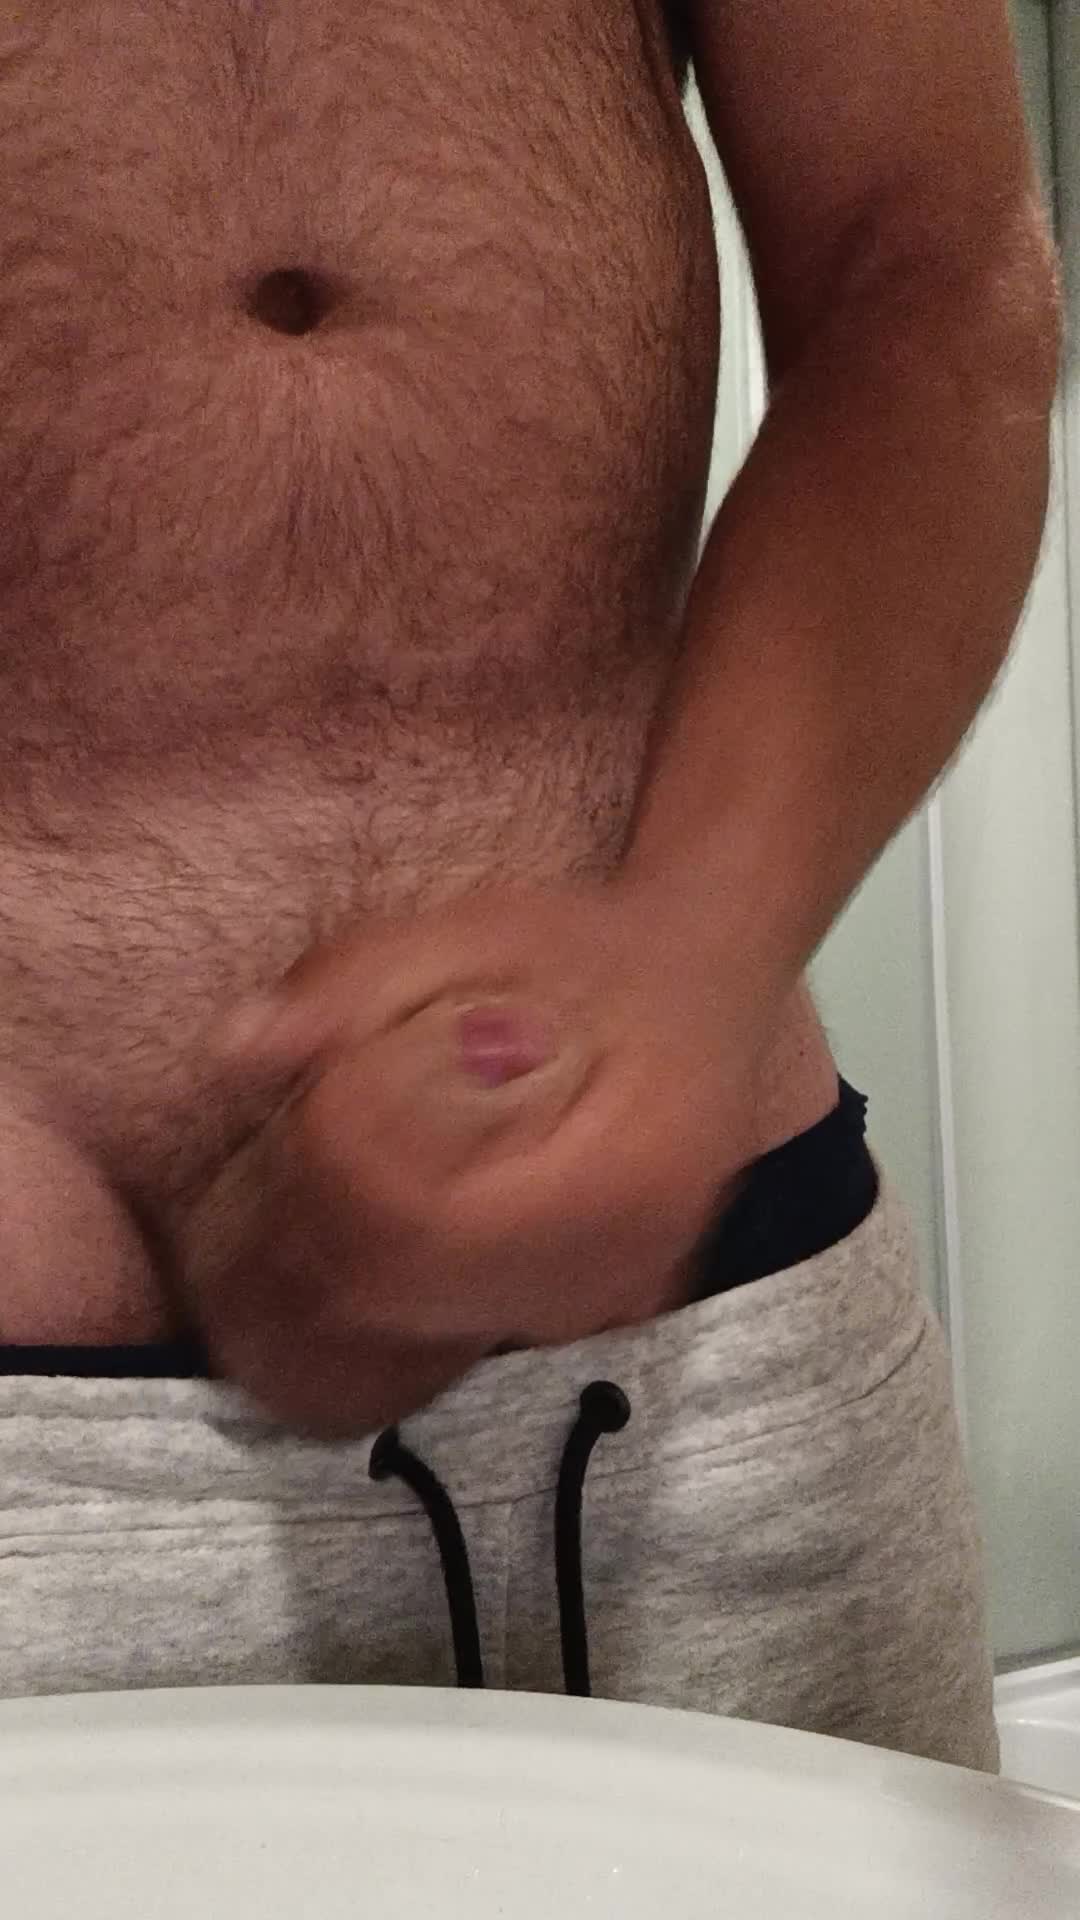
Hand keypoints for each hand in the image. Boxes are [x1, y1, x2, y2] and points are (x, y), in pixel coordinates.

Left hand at [185, 880, 786, 1434]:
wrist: (704, 976)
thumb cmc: (591, 949)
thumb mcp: (477, 927)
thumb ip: (360, 983)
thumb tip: (236, 1047)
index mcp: (622, 1169)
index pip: (429, 1223)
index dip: (346, 1168)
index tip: (328, 1090)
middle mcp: (627, 1259)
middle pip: (414, 1290)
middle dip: (331, 1223)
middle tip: (311, 1129)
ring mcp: (613, 1297)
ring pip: (427, 1322)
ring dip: (357, 1259)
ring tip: (349, 1160)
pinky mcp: (594, 1308)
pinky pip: (460, 1323)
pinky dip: (401, 1275)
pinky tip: (398, 1201)